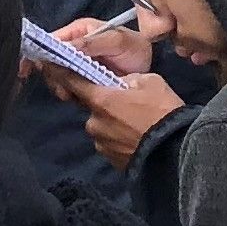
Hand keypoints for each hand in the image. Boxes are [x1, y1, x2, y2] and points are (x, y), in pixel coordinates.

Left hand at [40, 19, 185, 167]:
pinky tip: (135, 139)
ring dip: (111, 123)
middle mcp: (94, 122)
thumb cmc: (162, 112)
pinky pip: (109, 143)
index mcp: (100, 100)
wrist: (175, 152)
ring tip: (135, 125)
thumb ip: (127, 79)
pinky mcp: (110, 160)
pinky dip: (118, 140)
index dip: (61, 72)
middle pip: (91, 107)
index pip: (72, 82)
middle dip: (103, 104)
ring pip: (101, 127)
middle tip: (126, 105)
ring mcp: (100, 144)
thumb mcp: (150, 81)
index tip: (50, 65)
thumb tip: (120, 83)